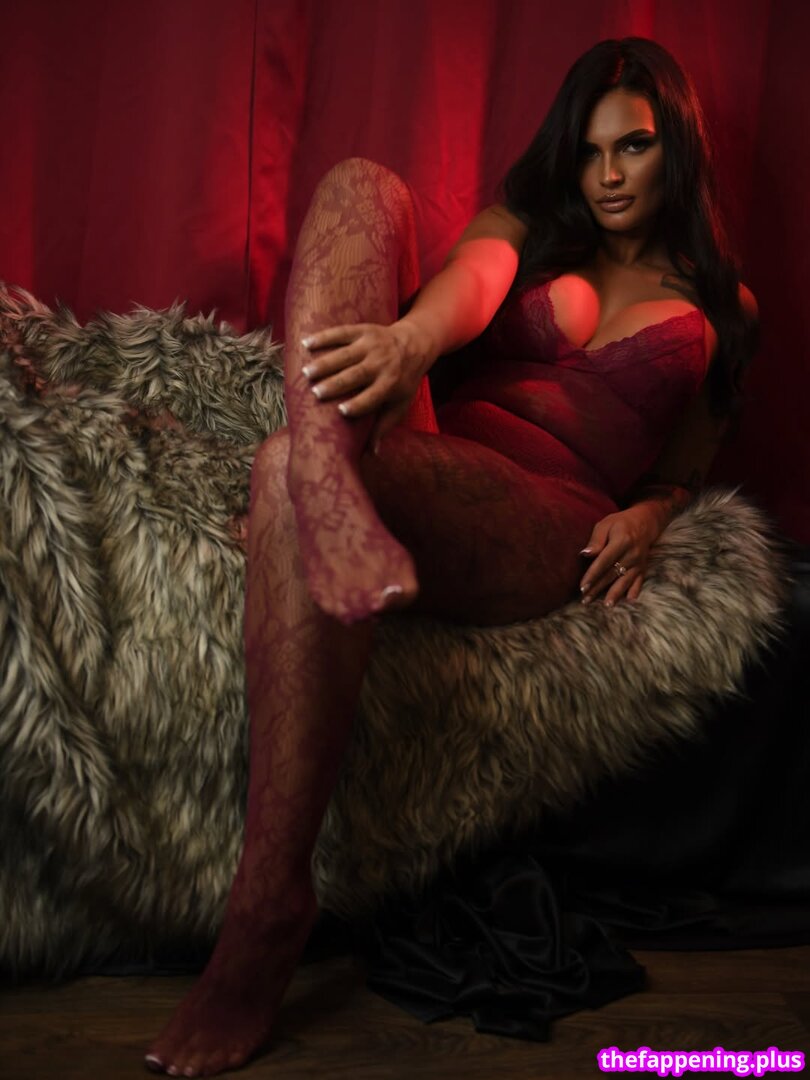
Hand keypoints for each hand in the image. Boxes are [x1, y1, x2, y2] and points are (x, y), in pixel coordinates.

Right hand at [300, 320, 431, 450]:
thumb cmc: (403, 381)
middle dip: (336, 384)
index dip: (358, 404)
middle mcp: (381, 363)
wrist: (414, 344)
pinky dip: (323, 337)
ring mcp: (371, 345)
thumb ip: (384, 427)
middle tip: (316, 393)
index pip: (373, 397)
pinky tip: (306, 344)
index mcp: (390, 384)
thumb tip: (372, 454)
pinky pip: (340, 333)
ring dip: (324, 363)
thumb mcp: (400, 404)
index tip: (341, 412)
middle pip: (356, 375)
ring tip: (306, 373)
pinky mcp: (363, 330)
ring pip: (345, 354)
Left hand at [579, 503, 665, 605]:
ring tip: (606, 606)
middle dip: (598, 588)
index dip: (592, 575)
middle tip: (585, 600)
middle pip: (612, 574)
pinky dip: (635, 591)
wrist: (645, 522)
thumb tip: (585, 555)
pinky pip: (639, 581)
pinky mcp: (643, 568)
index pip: (604, 561)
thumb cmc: (620, 523)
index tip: (582, 587)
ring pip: (625, 581)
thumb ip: (596, 540)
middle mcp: (632, 554)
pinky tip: (630, 601)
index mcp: (622, 541)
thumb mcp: (605, 524)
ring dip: (615, 594)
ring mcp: (639, 562)